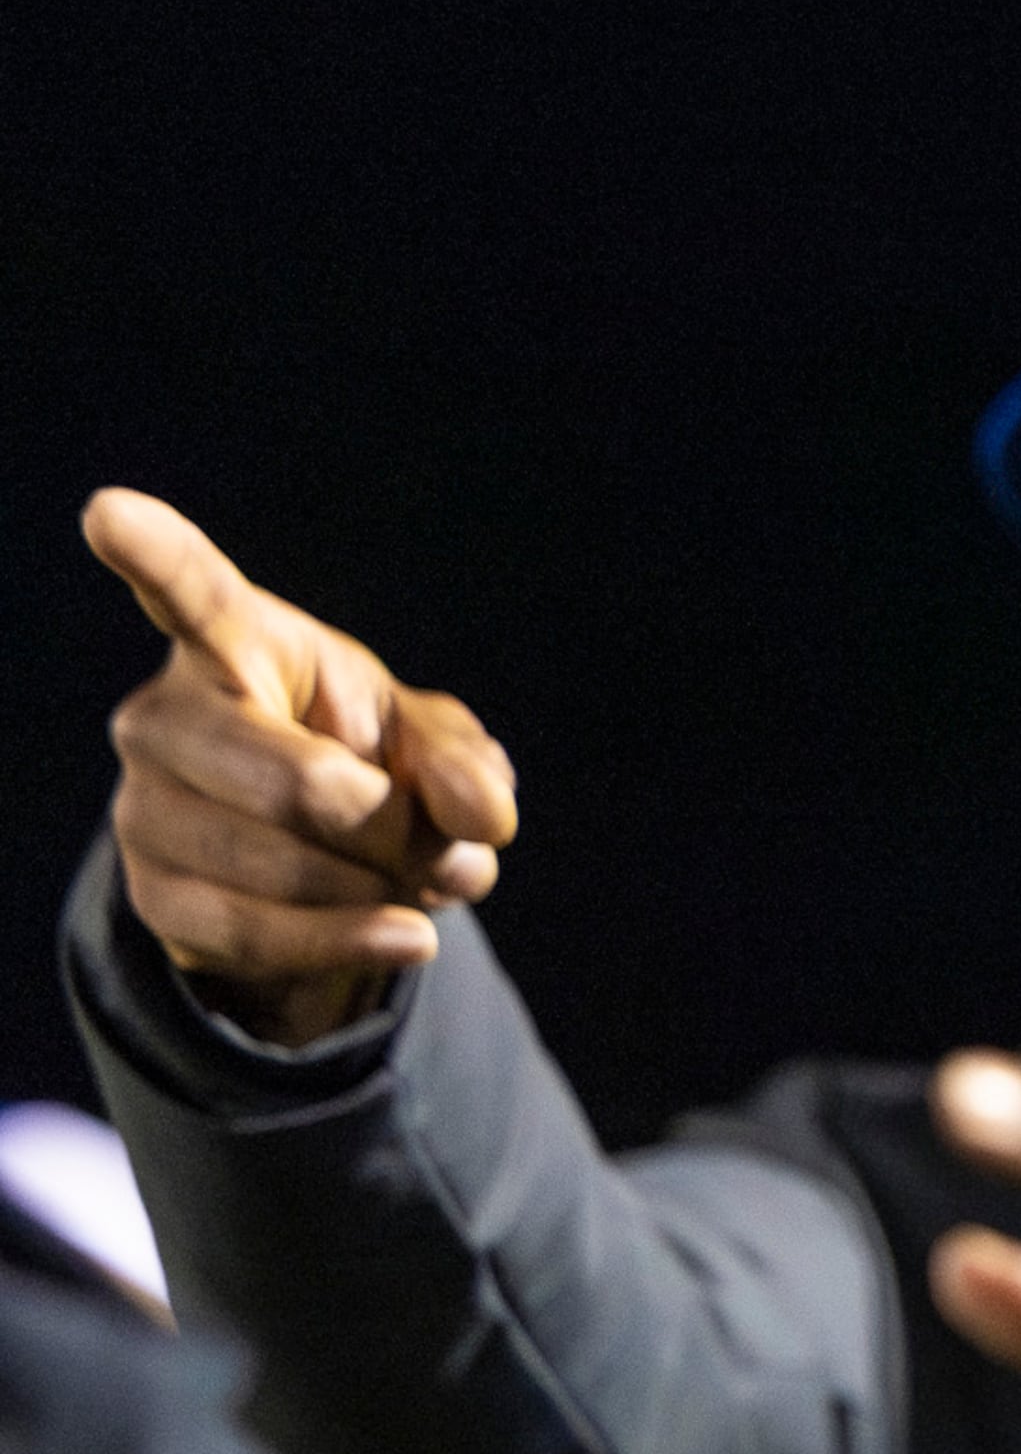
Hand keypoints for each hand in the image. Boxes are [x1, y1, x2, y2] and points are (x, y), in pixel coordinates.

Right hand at [91, 487, 518, 1046]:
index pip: (192, 593)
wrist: (329, 864)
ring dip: (380, 887)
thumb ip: (467, 764)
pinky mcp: (154, 895)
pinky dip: (349, 941)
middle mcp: (165, 717)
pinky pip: (258, 933)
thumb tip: (478, 815)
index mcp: (239, 643)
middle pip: (297, 781)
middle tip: (423, 832)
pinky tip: (405, 934)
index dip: (153, 553)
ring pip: (284, 865)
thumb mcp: (437, 747)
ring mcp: (145, 807)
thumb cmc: (376, 765)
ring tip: (407, 876)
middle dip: (393, 825)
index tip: (110, 512)